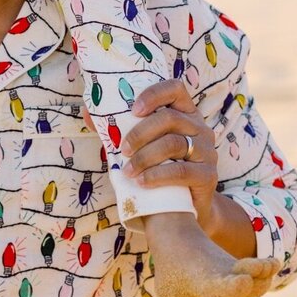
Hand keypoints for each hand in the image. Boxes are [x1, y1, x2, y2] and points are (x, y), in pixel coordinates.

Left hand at [120, 79, 217, 233]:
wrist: (187, 207)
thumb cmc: (160, 167)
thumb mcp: (143, 144)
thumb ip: (120, 127)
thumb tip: (88, 111)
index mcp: (185, 112)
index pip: (175, 88)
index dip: (153, 94)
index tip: (133, 110)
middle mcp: (199, 127)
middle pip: (169, 118)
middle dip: (140, 133)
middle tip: (122, 149)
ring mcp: (207, 151)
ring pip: (173, 143)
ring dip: (144, 157)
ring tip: (127, 171)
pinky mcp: (208, 176)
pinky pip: (181, 171)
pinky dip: (157, 175)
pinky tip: (141, 182)